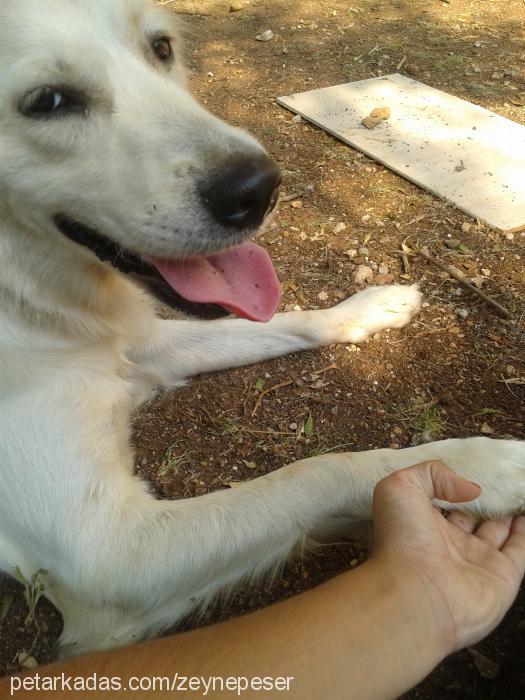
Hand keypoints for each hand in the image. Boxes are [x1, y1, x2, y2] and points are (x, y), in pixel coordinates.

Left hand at [371, 461, 524, 651]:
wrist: (415, 595)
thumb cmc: (401, 540)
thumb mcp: (400, 488)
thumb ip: (432, 475)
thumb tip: (470, 487)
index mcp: (422, 522)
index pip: (442, 498)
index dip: (454, 483)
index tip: (471, 466)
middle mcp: (449, 543)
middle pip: (472, 514)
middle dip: (484, 497)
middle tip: (500, 477)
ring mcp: (476, 561)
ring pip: (497, 530)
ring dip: (508, 511)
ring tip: (517, 489)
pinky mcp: (502, 577)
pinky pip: (519, 549)